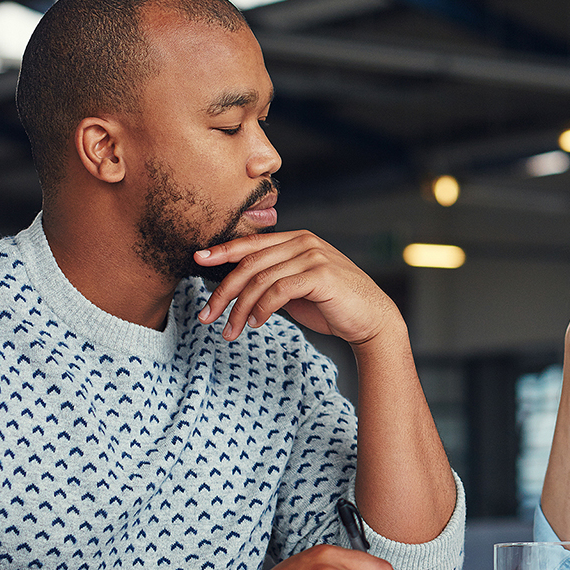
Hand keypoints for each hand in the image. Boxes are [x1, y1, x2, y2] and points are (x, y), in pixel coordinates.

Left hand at [194, 230, 398, 344]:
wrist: (372, 320)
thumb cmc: (333, 306)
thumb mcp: (297, 288)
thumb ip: (273, 279)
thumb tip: (237, 286)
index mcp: (297, 239)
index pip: (252, 244)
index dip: (222, 250)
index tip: (197, 260)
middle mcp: (304, 242)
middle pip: (250, 263)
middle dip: (223, 291)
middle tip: (206, 315)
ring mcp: (313, 256)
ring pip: (260, 280)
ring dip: (240, 309)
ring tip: (230, 330)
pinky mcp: (320, 276)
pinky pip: (278, 291)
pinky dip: (261, 309)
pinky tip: (256, 324)